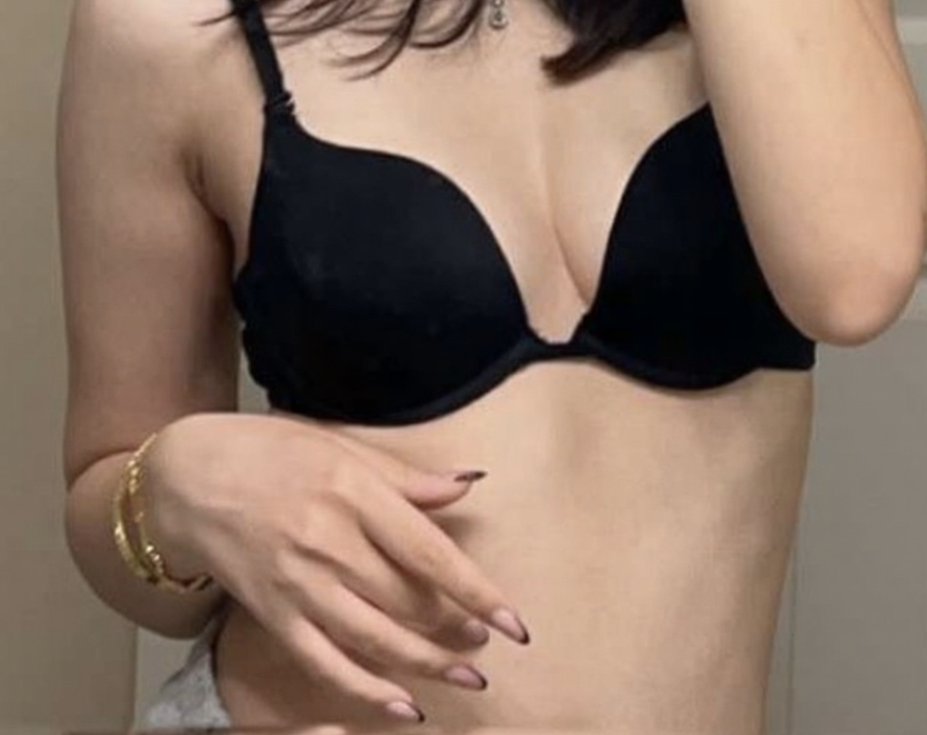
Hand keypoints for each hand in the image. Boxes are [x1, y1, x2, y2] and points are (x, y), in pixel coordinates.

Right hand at [144, 413, 528, 720]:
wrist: (184, 478)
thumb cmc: (268, 452)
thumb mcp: (339, 446)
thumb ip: (404, 477)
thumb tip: (467, 482)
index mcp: (352, 490)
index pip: (428, 552)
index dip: (476, 591)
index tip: (514, 622)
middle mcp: (328, 541)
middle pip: (407, 600)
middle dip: (456, 630)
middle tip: (487, 644)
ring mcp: (298, 583)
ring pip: (374, 638)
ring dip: (426, 664)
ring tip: (465, 676)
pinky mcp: (273, 614)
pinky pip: (325, 663)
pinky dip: (367, 691)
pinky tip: (403, 707)